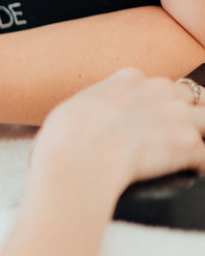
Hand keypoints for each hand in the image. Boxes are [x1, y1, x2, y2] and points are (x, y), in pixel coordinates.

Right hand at [33, 67, 204, 196]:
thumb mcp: (75, 108)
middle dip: (183, 116)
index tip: (145, 121)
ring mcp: (176, 116)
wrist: (77, 157)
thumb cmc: (64, 138)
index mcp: (129, 79)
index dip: (154, 104)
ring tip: (185, 155)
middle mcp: (158, 90)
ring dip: (198, 136)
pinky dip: (199, 167)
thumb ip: (96, 107)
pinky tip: (187, 175)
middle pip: (189, 97)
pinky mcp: (188, 144)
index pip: (156, 85)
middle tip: (168, 138)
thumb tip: (92, 120)